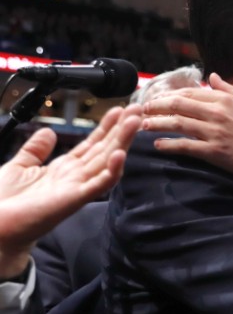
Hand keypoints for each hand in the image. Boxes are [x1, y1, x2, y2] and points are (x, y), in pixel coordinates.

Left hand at [0, 105, 140, 277]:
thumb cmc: (5, 203)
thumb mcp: (19, 166)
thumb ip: (35, 150)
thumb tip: (49, 132)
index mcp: (63, 170)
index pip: (91, 145)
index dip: (106, 128)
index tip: (119, 111)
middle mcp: (75, 177)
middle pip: (104, 149)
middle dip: (122, 130)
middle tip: (138, 110)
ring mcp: (78, 188)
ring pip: (107, 162)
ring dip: (123, 142)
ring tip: (135, 122)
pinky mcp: (74, 199)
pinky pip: (99, 184)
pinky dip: (112, 170)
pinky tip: (121, 155)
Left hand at [143, 73, 232, 197]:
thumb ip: (229, 89)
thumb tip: (212, 76)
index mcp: (225, 99)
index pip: (189, 93)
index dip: (168, 95)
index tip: (156, 99)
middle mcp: (218, 113)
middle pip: (178, 105)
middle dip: (156, 106)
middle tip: (143, 110)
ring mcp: (215, 132)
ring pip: (177, 124)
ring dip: (157, 124)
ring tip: (143, 126)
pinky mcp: (215, 151)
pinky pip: (185, 146)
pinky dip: (169, 145)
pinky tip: (158, 145)